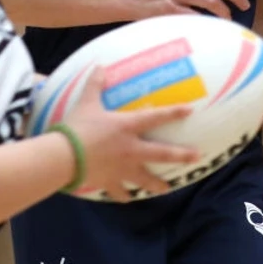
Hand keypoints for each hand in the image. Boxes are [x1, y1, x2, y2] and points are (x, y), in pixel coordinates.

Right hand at [63, 68, 198, 200]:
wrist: (65, 156)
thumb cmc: (78, 127)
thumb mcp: (86, 103)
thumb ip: (95, 84)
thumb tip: (100, 66)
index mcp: (127, 127)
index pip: (155, 117)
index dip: (173, 112)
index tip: (190, 110)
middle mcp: (131, 149)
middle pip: (162, 154)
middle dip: (181, 155)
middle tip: (197, 157)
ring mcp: (122, 168)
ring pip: (146, 179)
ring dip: (157, 184)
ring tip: (166, 188)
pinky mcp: (110, 182)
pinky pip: (120, 192)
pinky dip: (124, 195)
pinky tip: (127, 198)